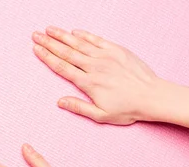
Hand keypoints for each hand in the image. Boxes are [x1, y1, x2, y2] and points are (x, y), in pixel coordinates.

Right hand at [32, 26, 162, 124]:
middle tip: (35, 34)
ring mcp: (106, 56)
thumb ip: (79, 108)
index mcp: (88, 83)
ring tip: (49, 29)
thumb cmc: (128, 109)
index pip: (62, 67)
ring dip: (62, 36)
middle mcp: (94, 67)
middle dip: (49, 43)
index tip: (36, 49)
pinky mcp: (117, 50)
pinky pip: (97, 40)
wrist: (153, 96)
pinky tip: (74, 32)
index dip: (47, 57)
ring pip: (79, 43)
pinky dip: (85, 35)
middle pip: (66, 52)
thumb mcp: (101, 115)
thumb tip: (59, 101)